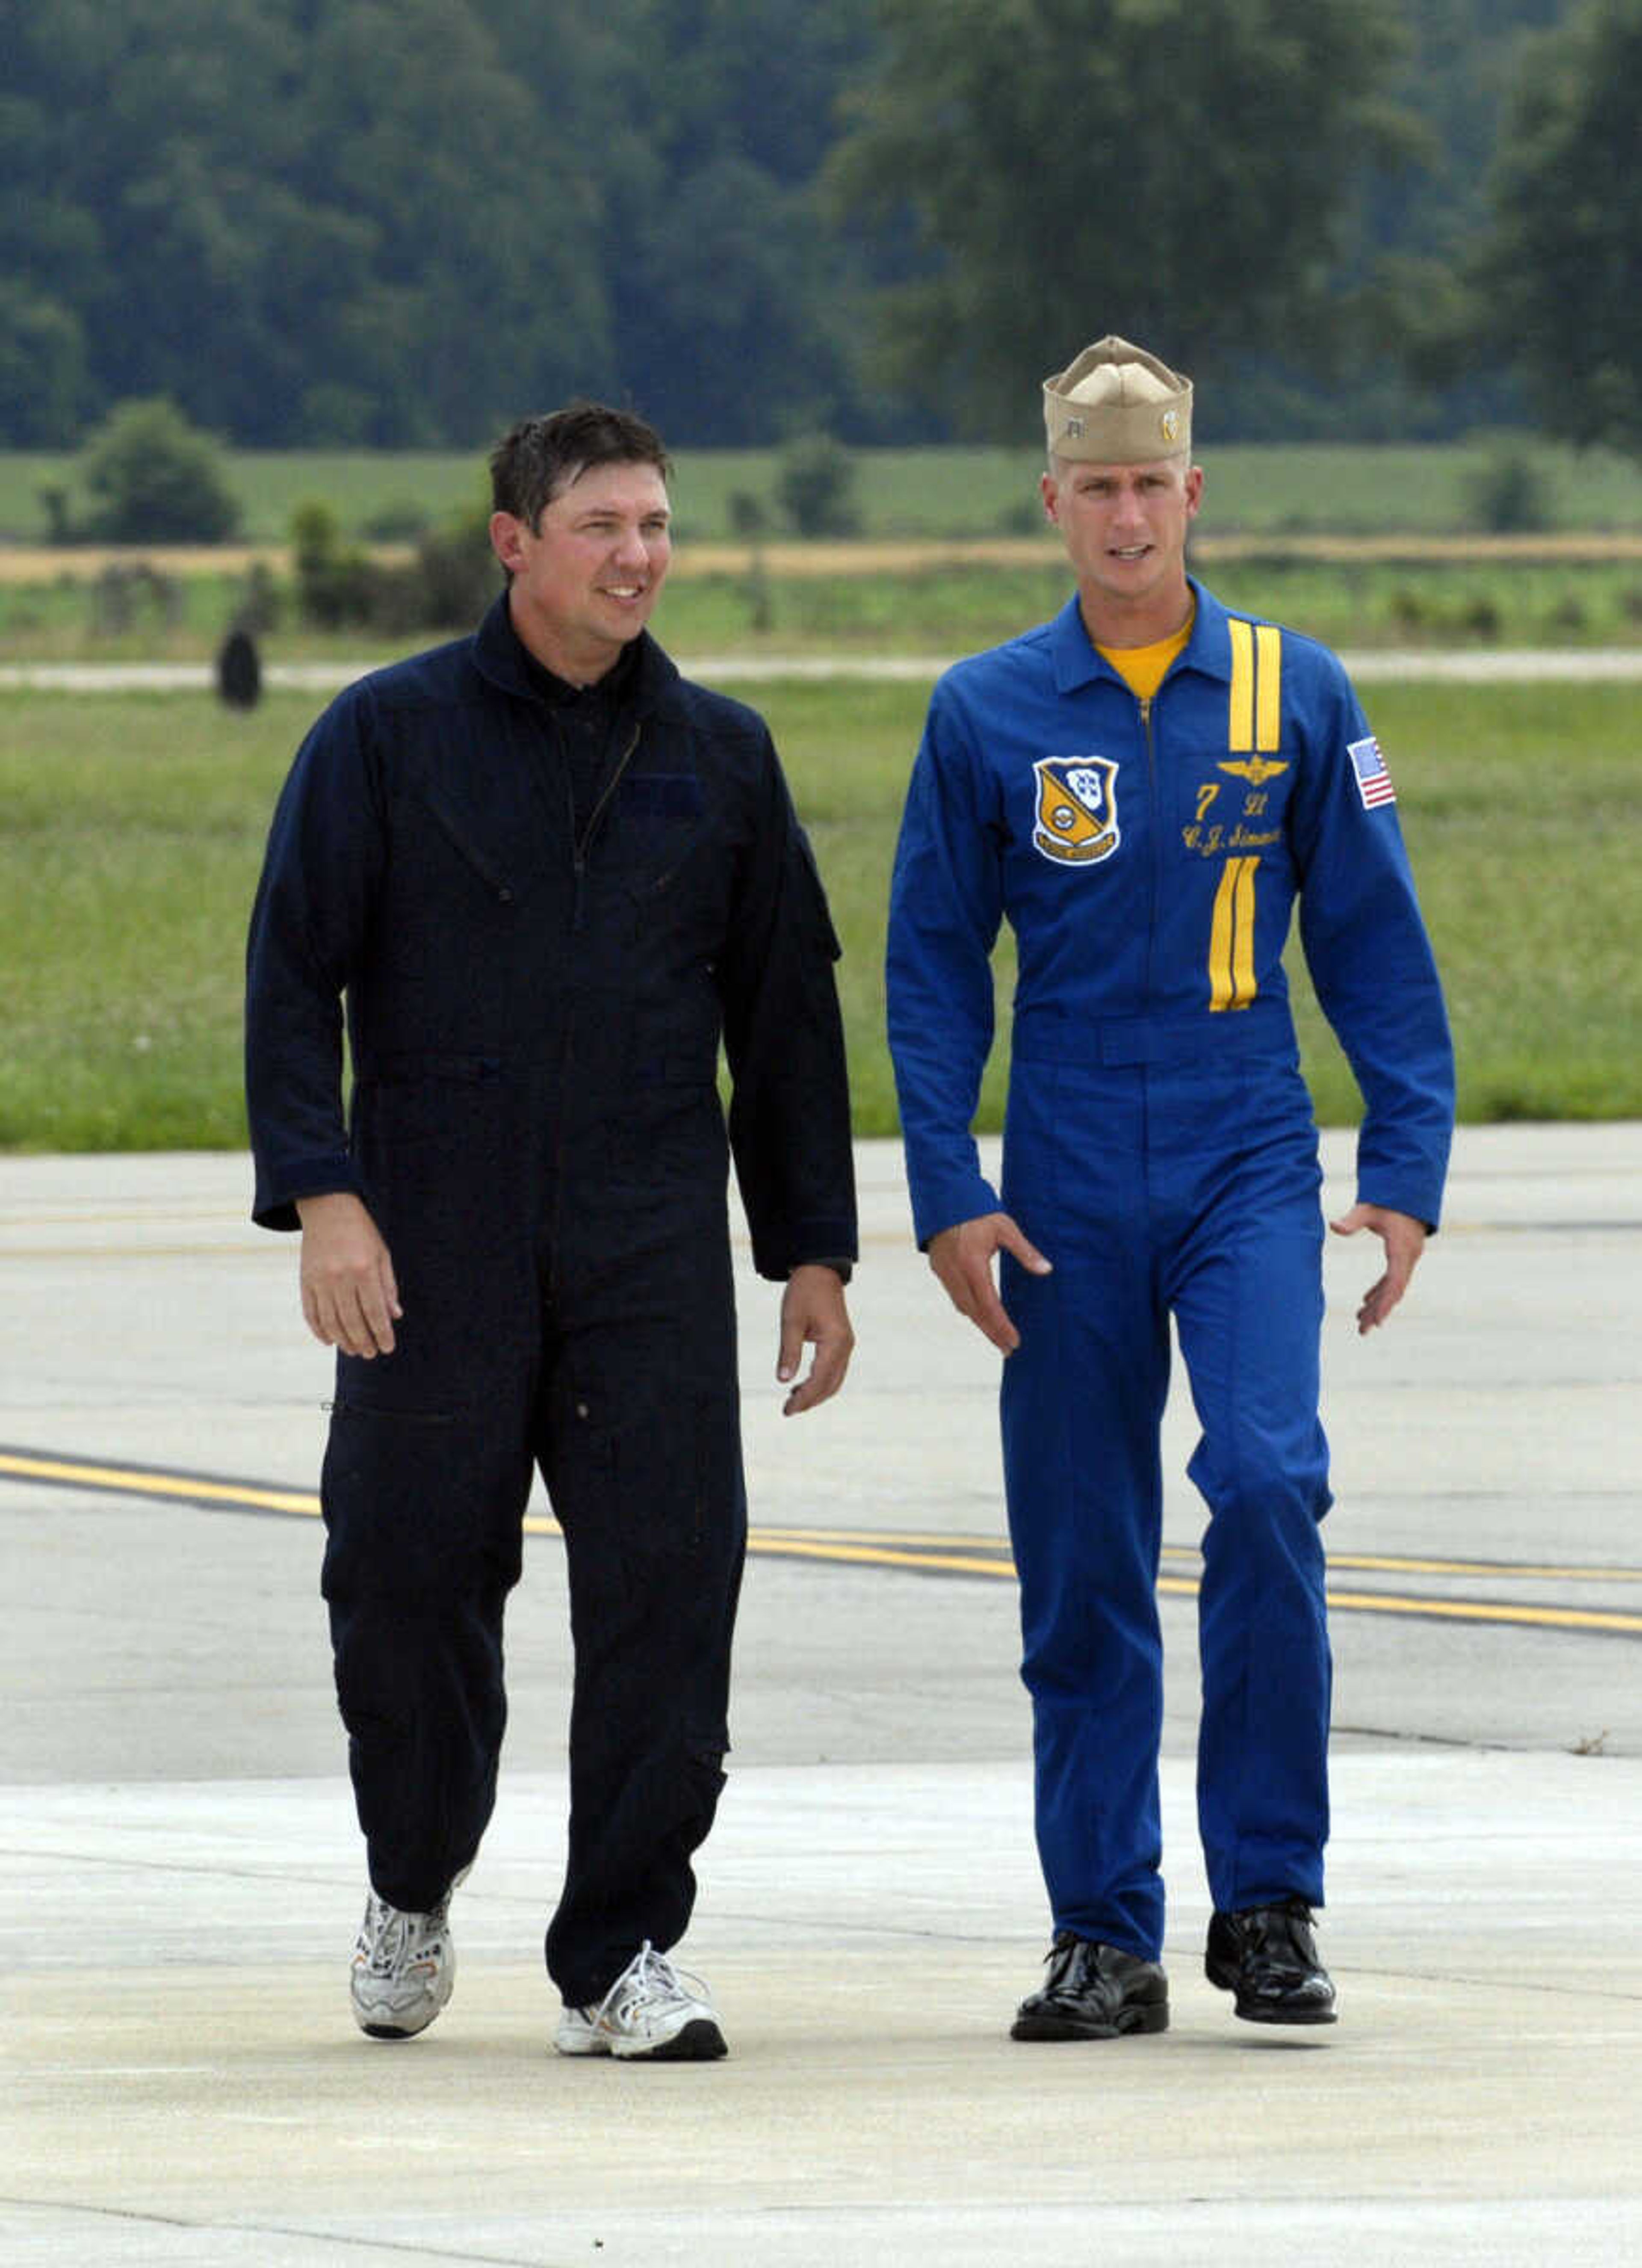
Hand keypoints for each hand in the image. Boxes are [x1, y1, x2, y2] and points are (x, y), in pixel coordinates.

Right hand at [296, 1192, 401, 1357]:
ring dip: (343, 1341)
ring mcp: (320, 1280)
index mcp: (364, 1270)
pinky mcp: (305, 1281)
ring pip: (331, 1321)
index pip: (374, 1312)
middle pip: (352, 1321)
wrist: (328, 1208)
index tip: (388, 1348)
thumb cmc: (362, 1232)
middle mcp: (340, 1277)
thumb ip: (388, 1286)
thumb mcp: (382, 1254)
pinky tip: (330, 1341)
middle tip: (371, 1353)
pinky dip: (319, 1330)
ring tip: (355, 1350)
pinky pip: (311, 1313)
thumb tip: (394, 1316)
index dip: (382, 1333)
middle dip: (364, 1342)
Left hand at [776, 1264, 854, 1415]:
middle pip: (830, 1385)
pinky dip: (820, 1382)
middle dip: (810, 1400)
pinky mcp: (842, 1342)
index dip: (804, 1398)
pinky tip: (801, 1384)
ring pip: (834, 1380)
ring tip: (792, 1400)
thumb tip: (783, 1380)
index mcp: (835, 1342)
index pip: (819, 1380)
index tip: (787, 1410)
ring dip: (816, 1393)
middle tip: (787, 1410)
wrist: (819, 1271)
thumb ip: (788, 1352)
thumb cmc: (804, 1293)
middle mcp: (845, 1347)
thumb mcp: (791, 1321)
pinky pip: (834, 1370)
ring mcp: (846, 1345)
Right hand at [927, 1212, 1051, 1353]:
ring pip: (962, 1306)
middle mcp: (955, 1273)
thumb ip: (1025, 1252)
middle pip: (974, 1313)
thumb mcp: (1006, 1228)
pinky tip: (980, 1313)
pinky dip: (969, 1308)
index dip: (1001, 1327)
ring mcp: (944, 1272)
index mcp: (972, 1265)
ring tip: (996, 1335)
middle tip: (1008, 1349)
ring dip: (979, 1322)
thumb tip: (1046, 1270)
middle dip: (991, 1332)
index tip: (1014, 1342)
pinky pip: (955, 1296)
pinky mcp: (938, 1269)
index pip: (989, 1305)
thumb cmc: (977, 1210)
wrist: (943, 1195)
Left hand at [1328, 1202, 1426, 1334]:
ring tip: (1362, 1323)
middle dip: (1379, 1311)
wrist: (1409, 1188)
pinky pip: (1393, 1278)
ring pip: (1394, 1287)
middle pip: (1394, 1290)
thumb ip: (1352, 1220)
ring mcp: (1409, 1256)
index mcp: (1401, 1248)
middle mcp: (1409, 1256)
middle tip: (1363, 1331)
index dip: (1385, 1303)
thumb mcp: (1369, 1208)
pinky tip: (1366, 1301)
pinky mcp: (1404, 1254)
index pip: (1394, 1282)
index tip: (1376, 1321)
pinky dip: (1381, 1290)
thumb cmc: (1388, 1198)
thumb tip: (1332, 1226)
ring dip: (1379, 1304)